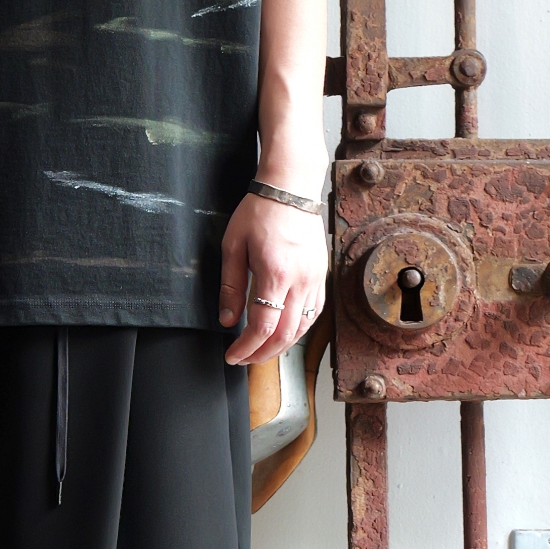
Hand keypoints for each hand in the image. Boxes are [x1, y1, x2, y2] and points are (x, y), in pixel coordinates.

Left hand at [219, 196, 326, 364]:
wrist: (291, 189)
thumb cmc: (259, 212)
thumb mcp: (233, 246)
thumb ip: (231, 287)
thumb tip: (228, 320)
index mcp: (275, 273)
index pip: (262, 327)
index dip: (246, 348)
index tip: (233, 356)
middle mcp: (301, 281)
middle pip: (285, 335)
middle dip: (263, 354)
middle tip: (245, 359)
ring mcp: (315, 279)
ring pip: (303, 328)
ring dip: (281, 346)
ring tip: (261, 351)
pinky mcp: (322, 276)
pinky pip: (314, 313)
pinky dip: (299, 329)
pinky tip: (284, 332)